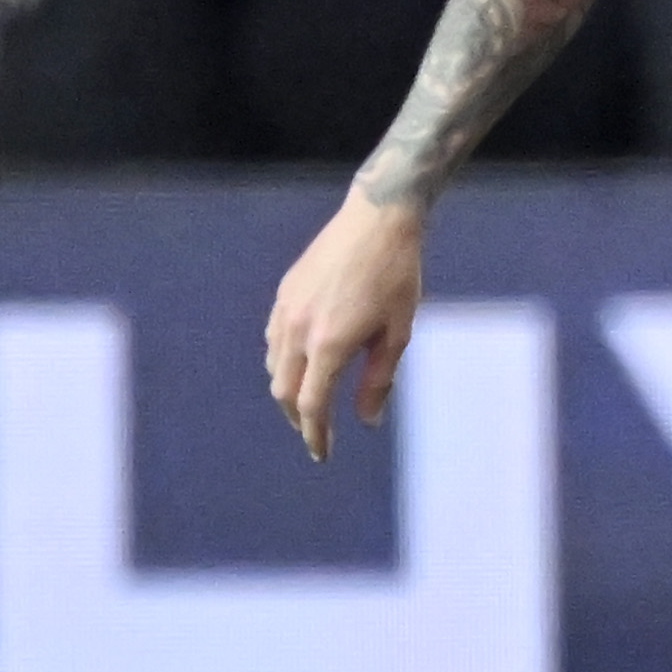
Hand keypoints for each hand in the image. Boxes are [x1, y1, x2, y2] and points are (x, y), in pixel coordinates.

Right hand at [265, 192, 429, 462]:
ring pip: (274, 366)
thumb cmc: (397, 275)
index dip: (316, 435)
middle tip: (317, 433)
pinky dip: (282, 361)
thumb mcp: (398, 332)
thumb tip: (367, 421)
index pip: (312, 406)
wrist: (377, 218)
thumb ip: (379, 380)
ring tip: (310, 401)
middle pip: (285, 392)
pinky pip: (273, 339)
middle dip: (298, 419)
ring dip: (288, 391)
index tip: (323, 454)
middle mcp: (300, 329)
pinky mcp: (285, 292)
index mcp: (330, 343)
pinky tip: (302, 363)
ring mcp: (287, 308)